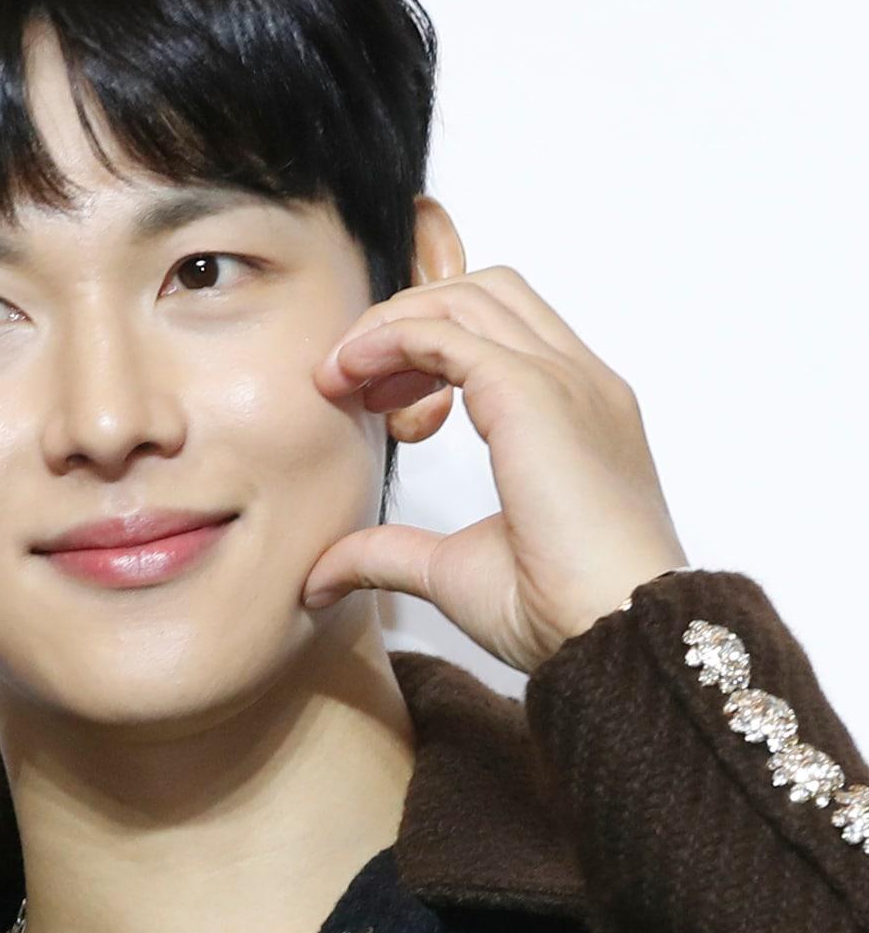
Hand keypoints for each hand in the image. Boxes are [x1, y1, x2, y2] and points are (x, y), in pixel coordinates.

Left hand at [300, 265, 689, 674]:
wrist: (612, 637)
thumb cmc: (559, 614)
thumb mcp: (451, 573)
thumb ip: (389, 555)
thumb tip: (319, 575)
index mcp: (578, 414)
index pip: (503, 330)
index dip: (427, 344)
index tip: (377, 399)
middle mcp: (579, 382)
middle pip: (483, 294)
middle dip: (406, 318)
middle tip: (349, 379)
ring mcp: (564, 380)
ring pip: (464, 297)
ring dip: (390, 323)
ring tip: (340, 376)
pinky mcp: (532, 393)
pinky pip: (444, 332)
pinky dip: (388, 339)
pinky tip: (348, 376)